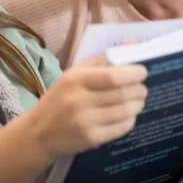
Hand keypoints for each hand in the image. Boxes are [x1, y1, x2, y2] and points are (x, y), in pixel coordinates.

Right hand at [25, 54, 146, 158]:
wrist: (39, 132)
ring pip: (124, 111)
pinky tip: (129, 115)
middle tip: (142, 88)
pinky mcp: (91, 139)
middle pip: (122, 94)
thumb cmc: (59, 98)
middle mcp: (79, 101)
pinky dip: (130, 120)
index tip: (142, 72)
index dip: (133, 73)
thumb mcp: (74, 74)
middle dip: (139, 89)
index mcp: (75, 80)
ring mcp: (86, 122)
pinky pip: (121, 128)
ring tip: (138, 100)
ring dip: (138, 104)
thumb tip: (132, 43)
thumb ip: (102, 59)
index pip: (112, 76)